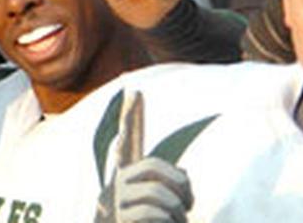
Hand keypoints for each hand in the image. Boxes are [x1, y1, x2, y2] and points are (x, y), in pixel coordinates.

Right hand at [95, 93, 192, 222]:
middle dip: (181, 186)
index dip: (132, 118)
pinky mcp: (120, 218)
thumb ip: (170, 194)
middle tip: (187, 205)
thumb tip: (184, 182)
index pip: (130, 142)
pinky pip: (155, 213)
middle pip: (157, 168)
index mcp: (129, 180)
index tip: (135, 92)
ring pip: (161, 194)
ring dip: (177, 214)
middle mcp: (118, 186)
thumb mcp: (162, 212)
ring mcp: (116, 202)